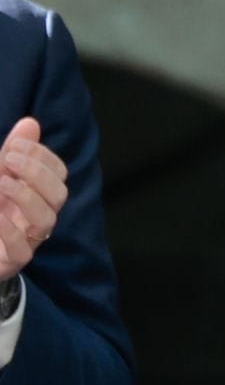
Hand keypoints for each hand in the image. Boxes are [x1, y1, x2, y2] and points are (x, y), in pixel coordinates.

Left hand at [1, 118, 68, 281]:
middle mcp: (37, 217)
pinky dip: (9, 229)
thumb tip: (30, 122)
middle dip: (36, 173)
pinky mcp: (10, 262)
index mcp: (37, 196)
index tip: (14, 144)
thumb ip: (12, 153)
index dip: (42, 156)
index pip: (58, 173)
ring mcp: (27, 241)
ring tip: (1, 182)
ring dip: (26, 196)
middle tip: (8, 159)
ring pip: (47, 220)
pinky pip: (21, 249)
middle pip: (59, 194)